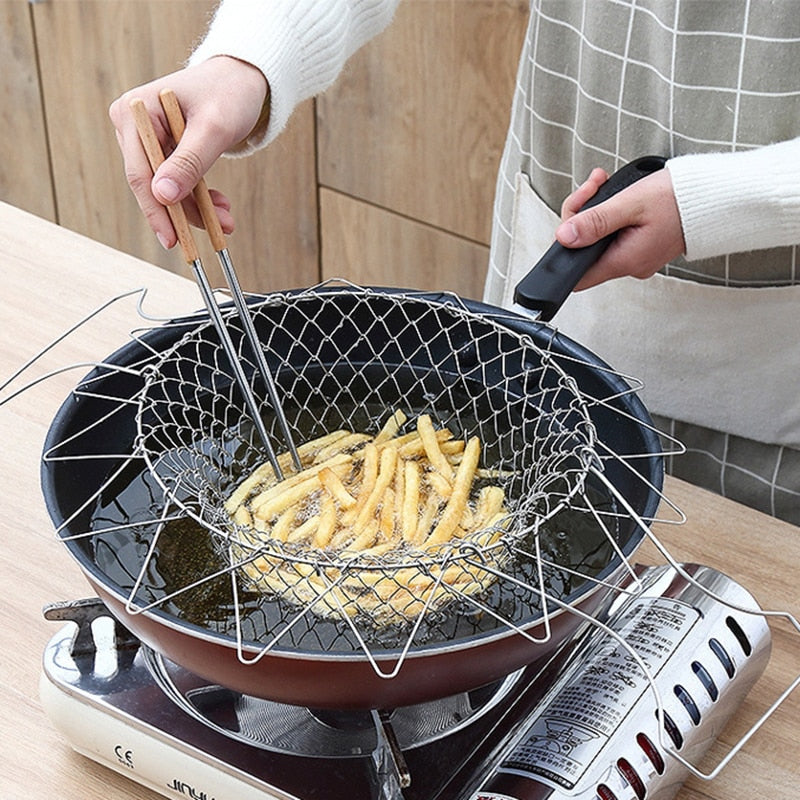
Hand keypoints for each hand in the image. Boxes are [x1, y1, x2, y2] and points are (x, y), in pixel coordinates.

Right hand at [109, 56, 268, 248]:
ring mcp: (149, 139)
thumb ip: (189, 162)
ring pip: (168, 189)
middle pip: (152, 184)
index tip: (172, 239)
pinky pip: (178, 183)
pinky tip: (221, 207)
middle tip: (216, 232)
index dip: (156, 210)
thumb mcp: (213, 129)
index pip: (139, 171)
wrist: (245, 79)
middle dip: (184, 211)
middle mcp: (134, 125)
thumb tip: (162, 196)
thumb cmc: (229, 93)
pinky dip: (200, 198)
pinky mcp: (165, 150)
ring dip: (197, 209)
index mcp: (135, 112)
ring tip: (227, 220)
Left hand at [554, 166, 685, 289]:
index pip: (578, 275)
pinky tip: (616, 194)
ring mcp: (637, 256)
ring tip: (604, 182)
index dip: (566, 248)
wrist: (719, 196)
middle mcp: (631, 265)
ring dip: (595, 209)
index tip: (571, 220)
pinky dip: (610, 214)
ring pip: (598, 239)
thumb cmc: (682, 198)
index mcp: (625, 261)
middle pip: (585, 250)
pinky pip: (616, 234)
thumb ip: (595, 222)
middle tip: (593, 187)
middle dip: (581, 216)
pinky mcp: (643, 246)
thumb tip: (565, 237)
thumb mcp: (632, 204)